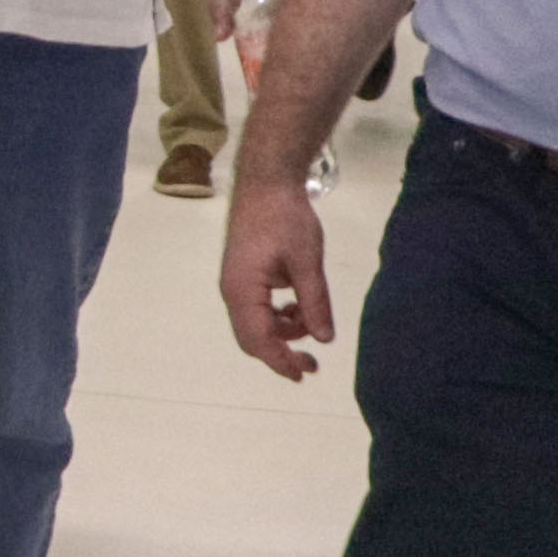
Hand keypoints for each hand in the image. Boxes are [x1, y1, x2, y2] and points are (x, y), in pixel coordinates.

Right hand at [221, 170, 334, 379]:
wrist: (266, 183)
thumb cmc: (285, 218)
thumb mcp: (307, 261)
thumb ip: (314, 302)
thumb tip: (325, 339)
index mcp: (242, 290)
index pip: (258, 339)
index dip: (280, 361)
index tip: (305, 374)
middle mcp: (233, 292)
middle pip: (252, 337)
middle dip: (281, 353)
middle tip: (312, 364)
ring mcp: (236, 284)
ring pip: (256, 324)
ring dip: (283, 331)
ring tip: (311, 319)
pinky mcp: (244, 276)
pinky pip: (258, 308)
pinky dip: (279, 315)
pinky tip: (298, 303)